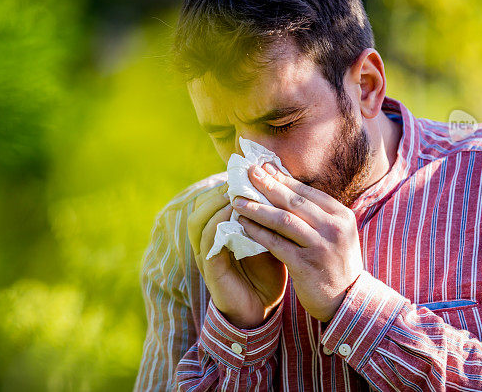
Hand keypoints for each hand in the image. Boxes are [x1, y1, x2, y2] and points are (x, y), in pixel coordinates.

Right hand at [187, 183, 287, 328]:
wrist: (262, 310)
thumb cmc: (267, 273)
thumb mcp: (270, 240)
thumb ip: (269, 218)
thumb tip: (283, 187)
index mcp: (220, 232)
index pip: (213, 201)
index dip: (227, 184)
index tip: (247, 170)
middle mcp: (208, 241)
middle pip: (201, 206)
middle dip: (220, 189)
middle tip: (241, 177)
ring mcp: (206, 254)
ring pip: (198, 221)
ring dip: (216, 204)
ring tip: (236, 193)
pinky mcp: (210, 269)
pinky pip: (208, 242)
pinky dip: (219, 225)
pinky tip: (236, 216)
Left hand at [232, 164, 364, 321]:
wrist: (348, 301)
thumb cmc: (335, 263)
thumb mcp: (335, 234)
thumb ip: (315, 213)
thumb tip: (285, 185)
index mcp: (341, 216)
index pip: (306, 192)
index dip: (282, 178)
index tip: (262, 167)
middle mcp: (334, 228)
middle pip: (293, 201)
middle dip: (267, 185)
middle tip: (247, 172)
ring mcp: (321, 247)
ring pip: (283, 220)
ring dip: (258, 208)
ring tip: (238, 200)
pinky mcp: (306, 266)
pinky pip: (276, 244)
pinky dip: (258, 232)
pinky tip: (243, 225)